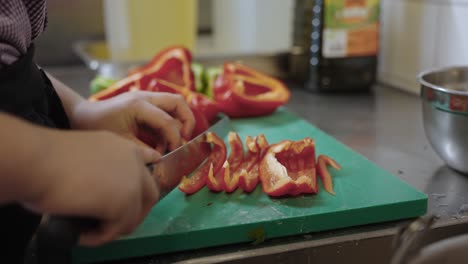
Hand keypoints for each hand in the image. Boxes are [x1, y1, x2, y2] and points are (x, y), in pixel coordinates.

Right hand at [22, 129, 160, 245]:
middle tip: (110, 223)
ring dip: (113, 228)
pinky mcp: (125, 204)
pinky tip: (80, 234)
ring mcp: (133, 183)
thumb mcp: (84, 155)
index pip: (148, 162)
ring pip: (134, 217)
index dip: (142, 180)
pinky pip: (115, 231)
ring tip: (89, 230)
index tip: (134, 191)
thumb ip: (102, 170)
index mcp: (124, 147)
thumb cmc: (47, 157)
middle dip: (133, 213)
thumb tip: (100, 192)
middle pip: (149, 195)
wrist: (38, 160)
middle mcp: (134, 162)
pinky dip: (98, 237)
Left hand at [70, 91, 194, 152]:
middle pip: (179, 102)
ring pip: (174, 105)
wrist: (81, 115)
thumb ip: (143, 151)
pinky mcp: (145, 104)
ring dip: (178, 123)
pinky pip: (165, 112)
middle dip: (187, 121)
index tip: (174, 152)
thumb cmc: (96, 127)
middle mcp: (145, 97)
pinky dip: (168, 126)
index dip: (175, 138)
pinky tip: (160, 143)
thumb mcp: (120, 142)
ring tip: (170, 144)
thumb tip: (161, 159)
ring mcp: (146, 98)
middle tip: (184, 140)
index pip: (167, 120)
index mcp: (138, 105)